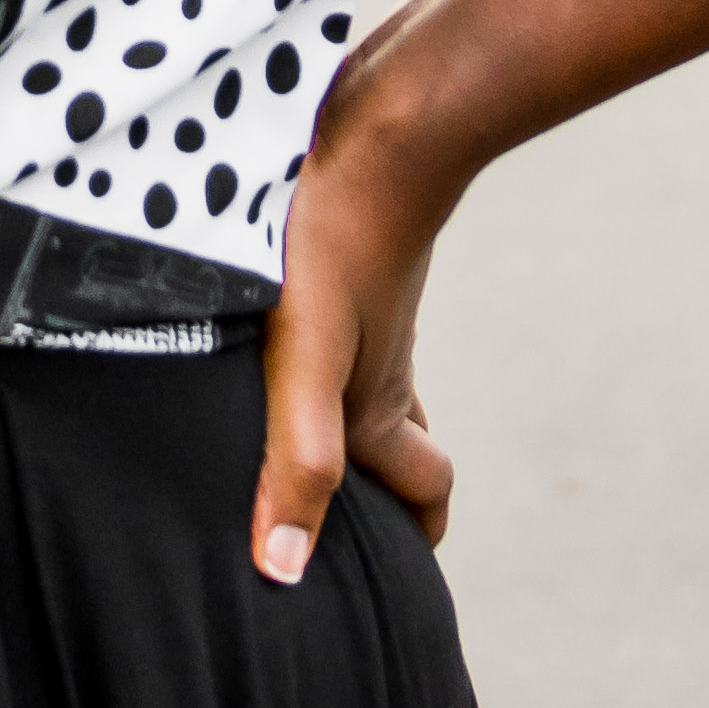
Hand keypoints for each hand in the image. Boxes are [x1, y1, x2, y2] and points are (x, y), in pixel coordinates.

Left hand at [251, 52, 461, 584]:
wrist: (384, 129)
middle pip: (404, 442)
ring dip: (357, 420)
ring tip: (307, 440)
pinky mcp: (353, 262)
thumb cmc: (332, 245)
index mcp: (378, 403)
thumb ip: (298, 461)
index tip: (403, 578)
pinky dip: (336, 357)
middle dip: (387, 487)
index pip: (425, 488)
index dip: (418, 534)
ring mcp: (375, 309)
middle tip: (353, 519)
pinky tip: (283, 335)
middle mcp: (385, 362)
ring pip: (379, 380)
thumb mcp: (302, 360)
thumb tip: (283, 571)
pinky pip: (357, 328)